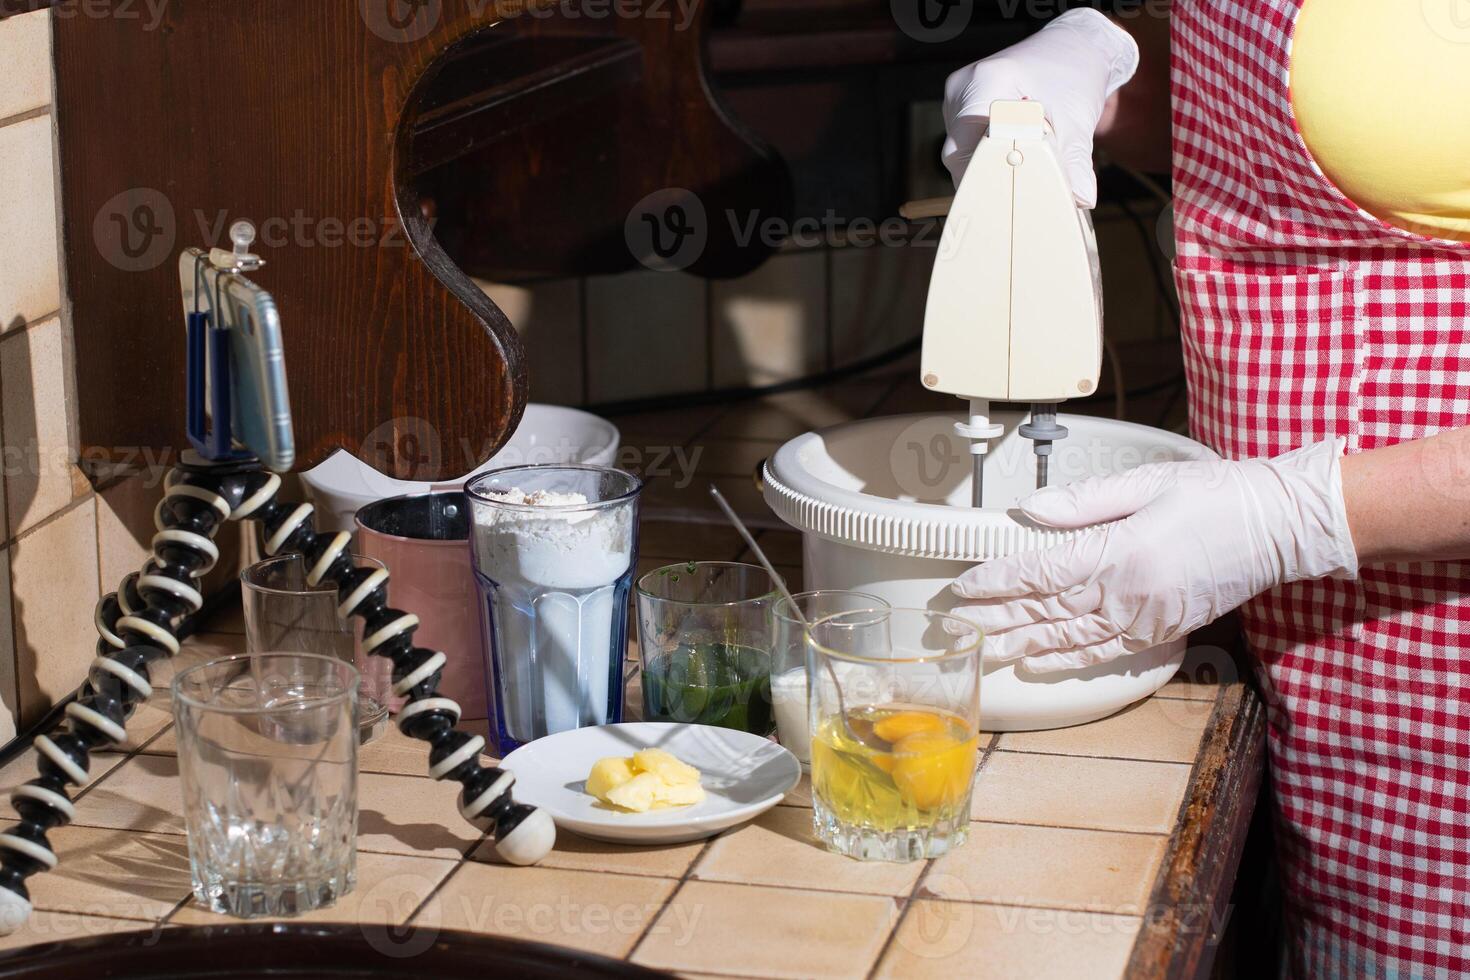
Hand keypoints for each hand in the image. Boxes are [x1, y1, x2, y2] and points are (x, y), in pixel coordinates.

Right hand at [942, 7, 1138, 205]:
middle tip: (1022, 188)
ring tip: (1021, 163)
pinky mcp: (961, 107)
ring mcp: (957, 98)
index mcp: (986, 82)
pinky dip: (987, 157)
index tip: (1014, 195)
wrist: (1074, 49)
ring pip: (960, 153)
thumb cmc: (1074, 74)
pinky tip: (1012, 155)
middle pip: (959, 155)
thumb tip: (1081, 198)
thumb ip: (1075, 163)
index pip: (970, 148)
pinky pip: (965, 145)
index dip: (991, 177)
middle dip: (989, 176)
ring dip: (988, 167)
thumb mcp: (1077, 121)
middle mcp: (963, 88)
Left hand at [950, 440, 1359, 672]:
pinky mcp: (1163, 630)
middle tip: (955, 625)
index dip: (997, 582)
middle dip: (996, 618)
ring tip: (982, 650)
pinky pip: (1105, 651)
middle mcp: (1129, 594)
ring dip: (1021, 644)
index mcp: (1120, 552)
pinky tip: (1038, 664)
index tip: (963, 586)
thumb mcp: (1147, 482)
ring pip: (1069, 637)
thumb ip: (1084, 501)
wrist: (1282, 526)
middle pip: (1046, 610)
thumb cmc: (1217, 495)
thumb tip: (1030, 511)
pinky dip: (1067, 660)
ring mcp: (1146, 618)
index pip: (1041, 572)